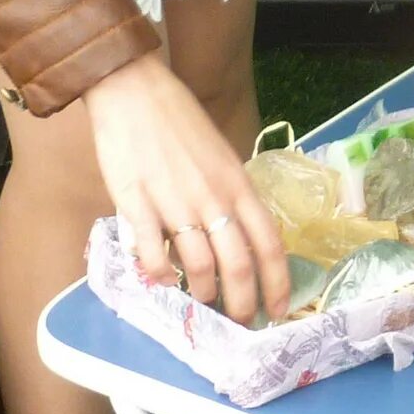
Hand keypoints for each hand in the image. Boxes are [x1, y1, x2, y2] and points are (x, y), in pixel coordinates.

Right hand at [86, 54, 291, 324]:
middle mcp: (214, 198)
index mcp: (238, 184)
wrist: (134, 92)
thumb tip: (235, 234)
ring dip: (204, 294)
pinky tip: (162, 281)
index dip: (278, 282)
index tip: (278, 309)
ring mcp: (176, 203)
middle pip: (239, 265)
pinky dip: (160, 275)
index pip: (269, 244)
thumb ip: (229, 193)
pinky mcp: (138, 205)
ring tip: (202, 302)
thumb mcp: (220, 155)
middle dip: (242, 303)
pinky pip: (154, 254)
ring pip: (200, 267)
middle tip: (239, 321)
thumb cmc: (179, 120)